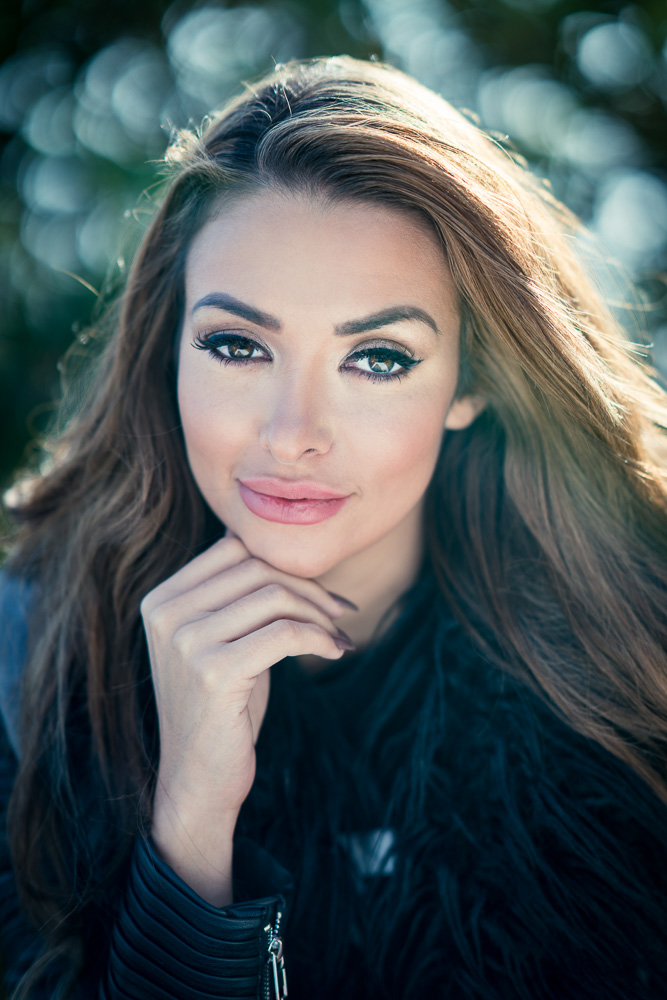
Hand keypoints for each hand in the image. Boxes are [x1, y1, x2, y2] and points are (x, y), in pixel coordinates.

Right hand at [140, 528, 353, 902]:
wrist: (197, 780)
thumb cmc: (221, 708)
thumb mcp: (219, 641)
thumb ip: (236, 596)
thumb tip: (283, 548)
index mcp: (162, 600)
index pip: (234, 548)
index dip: (284, 562)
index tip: (319, 590)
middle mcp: (167, 614)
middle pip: (257, 568)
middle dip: (309, 587)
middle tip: (340, 613)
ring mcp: (186, 641)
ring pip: (275, 596)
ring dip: (319, 614)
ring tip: (339, 635)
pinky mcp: (214, 671)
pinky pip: (286, 633)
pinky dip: (319, 637)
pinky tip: (335, 651)